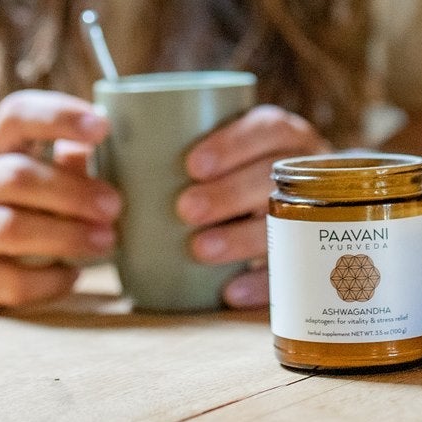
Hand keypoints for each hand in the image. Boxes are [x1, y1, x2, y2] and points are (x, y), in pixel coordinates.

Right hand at [0, 91, 122, 310]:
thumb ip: (66, 163)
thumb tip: (100, 151)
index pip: (17, 115)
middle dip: (73, 191)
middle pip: (18, 176)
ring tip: (106, 241)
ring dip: (67, 235)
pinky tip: (73, 275)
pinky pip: (12, 281)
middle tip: (114, 205)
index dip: (59, 116)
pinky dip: (51, 280)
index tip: (103, 127)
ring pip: (12, 228)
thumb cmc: (9, 204)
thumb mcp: (31, 173)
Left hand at [177, 105, 329, 308]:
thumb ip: (183, 145)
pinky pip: (292, 273)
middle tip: (186, 210)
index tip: (192, 166)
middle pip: (273, 178)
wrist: (303, 208)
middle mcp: (302, 171)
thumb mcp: (224, 149)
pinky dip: (260, 284)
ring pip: (285, 225)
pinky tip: (230, 292)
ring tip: (200, 250)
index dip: (233, 144)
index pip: (267, 129)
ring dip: (241, 238)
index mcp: (281, 136)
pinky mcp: (309, 258)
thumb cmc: (236, 172)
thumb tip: (108, 139)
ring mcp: (313, 214)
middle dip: (230, 193)